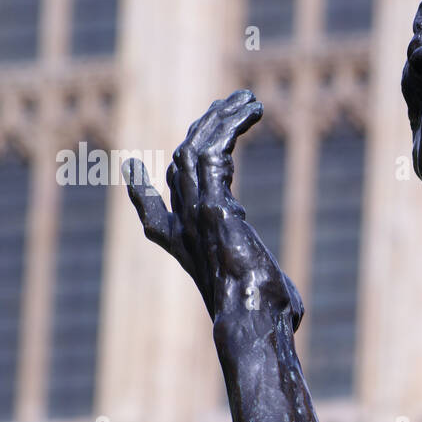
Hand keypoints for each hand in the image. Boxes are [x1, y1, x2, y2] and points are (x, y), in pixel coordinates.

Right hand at [123, 89, 302, 328]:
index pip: (155, 219)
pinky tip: (252, 108)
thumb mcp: (261, 301)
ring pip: (194, 150)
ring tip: (248, 99)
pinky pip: (212, 151)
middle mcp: (184, 229)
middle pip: (181, 166)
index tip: (133, 170)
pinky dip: (230, 125)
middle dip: (204, 132)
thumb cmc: (265, 319)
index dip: (142, 193)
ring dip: (220, 119)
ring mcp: (195, 214)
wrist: (253, 322)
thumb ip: (265, 292)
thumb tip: (288, 310)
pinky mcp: (213, 203)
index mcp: (188, 251)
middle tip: (227, 107)